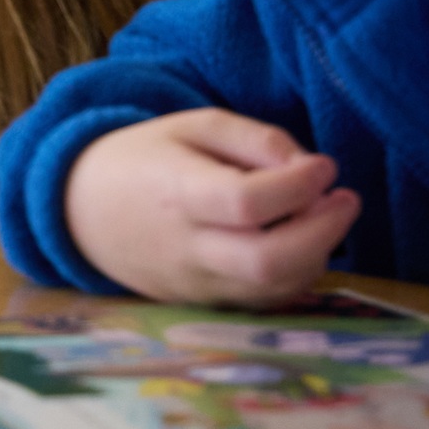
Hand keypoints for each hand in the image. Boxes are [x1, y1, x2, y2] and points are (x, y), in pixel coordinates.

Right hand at [65, 109, 361, 304]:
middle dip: (324, 232)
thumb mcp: (188, 126)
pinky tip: (300, 240)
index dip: (297, 185)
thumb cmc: (142, 159)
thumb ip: (252, 137)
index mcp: (175, 192)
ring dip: (318, 252)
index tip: (324, 165)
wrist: (82, 211)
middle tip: (345, 198)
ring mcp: (197, 283)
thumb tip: (309, 165)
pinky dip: (298, 272)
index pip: (246, 202)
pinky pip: (267, 298)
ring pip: (275, 285)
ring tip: (323, 215)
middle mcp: (187, 247)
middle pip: (267, 260)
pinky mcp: (208, 303)